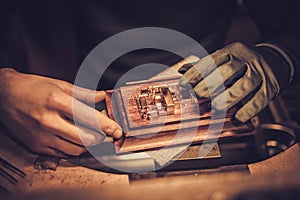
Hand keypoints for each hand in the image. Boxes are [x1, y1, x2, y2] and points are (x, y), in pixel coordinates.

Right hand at [0, 69, 121, 156]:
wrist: (4, 95)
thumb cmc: (32, 87)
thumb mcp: (59, 85)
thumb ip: (83, 94)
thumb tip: (102, 96)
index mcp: (56, 101)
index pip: (88, 117)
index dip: (107, 126)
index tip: (117, 130)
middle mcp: (48, 120)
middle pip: (85, 138)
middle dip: (100, 137)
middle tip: (104, 133)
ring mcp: (41, 135)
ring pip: (76, 149)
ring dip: (87, 143)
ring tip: (89, 134)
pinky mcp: (36, 146)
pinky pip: (63, 153)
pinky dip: (73, 148)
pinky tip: (74, 138)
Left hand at [179, 42, 282, 121]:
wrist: (277, 59)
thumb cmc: (243, 63)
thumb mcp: (226, 58)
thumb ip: (205, 66)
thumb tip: (181, 70)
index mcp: (232, 51)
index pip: (211, 61)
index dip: (196, 73)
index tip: (184, 84)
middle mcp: (247, 59)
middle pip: (227, 72)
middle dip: (210, 85)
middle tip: (198, 96)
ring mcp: (260, 72)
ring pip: (243, 86)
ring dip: (227, 98)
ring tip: (216, 108)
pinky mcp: (271, 86)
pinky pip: (259, 100)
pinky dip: (247, 111)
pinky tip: (236, 118)